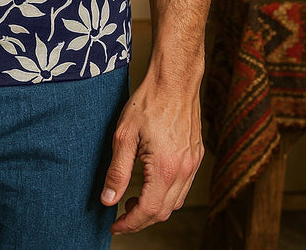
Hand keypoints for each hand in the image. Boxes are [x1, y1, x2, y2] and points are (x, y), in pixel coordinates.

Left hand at [100, 73, 203, 233]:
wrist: (175, 80)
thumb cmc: (148, 102)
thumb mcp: (124, 135)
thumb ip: (117, 171)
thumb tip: (108, 200)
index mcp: (165, 169)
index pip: (148, 211)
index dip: (130, 224)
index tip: (115, 226)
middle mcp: (184, 171)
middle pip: (164, 212)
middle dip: (141, 219)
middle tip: (121, 215)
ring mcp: (193, 164)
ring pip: (176, 202)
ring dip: (155, 208)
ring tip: (133, 198)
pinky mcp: (196, 156)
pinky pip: (184, 186)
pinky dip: (167, 194)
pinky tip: (152, 183)